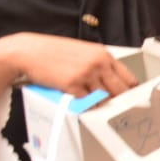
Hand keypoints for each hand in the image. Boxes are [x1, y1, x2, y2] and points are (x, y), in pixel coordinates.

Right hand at [0, 33, 137, 96]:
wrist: (28, 51)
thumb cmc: (54, 52)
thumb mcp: (83, 52)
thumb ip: (100, 66)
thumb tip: (114, 84)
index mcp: (103, 55)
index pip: (129, 78)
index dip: (131, 92)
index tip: (131, 100)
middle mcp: (98, 63)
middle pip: (121, 91)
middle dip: (119, 101)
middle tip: (116, 109)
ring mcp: (86, 74)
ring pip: (104, 98)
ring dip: (100, 103)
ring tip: (92, 102)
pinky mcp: (72, 84)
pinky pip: (87, 102)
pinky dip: (84, 104)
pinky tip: (78, 100)